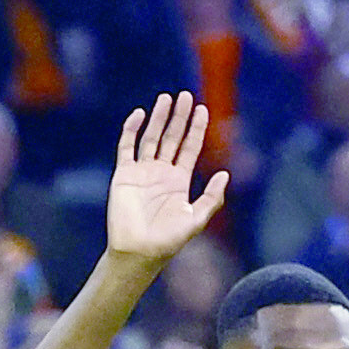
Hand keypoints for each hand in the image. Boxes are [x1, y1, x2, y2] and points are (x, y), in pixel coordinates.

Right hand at [106, 92, 228, 266]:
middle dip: (179, 117)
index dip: (197, 129)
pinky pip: (127, 147)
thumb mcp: (196, 219)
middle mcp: (162, 173)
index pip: (190, 148)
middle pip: (172, 137)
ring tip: (166, 98)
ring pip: (151, 137)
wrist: (138, 252)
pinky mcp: (124, 174)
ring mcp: (142, 172)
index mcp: (179, 181)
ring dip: (158, 118)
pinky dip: (132, 130)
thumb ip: (211, 198)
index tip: (203, 109)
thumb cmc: (168, 241)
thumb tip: (224, 174)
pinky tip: (139, 114)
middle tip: (185, 96)